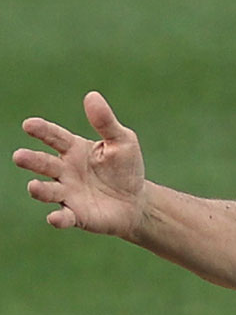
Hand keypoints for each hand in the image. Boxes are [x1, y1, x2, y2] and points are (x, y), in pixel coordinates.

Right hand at [13, 91, 147, 238]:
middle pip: (43, 164)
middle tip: (20, 156)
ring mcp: (68, 194)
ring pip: (47, 191)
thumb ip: (106, 122)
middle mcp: (64, 171)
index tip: (29, 125)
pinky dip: (58, 218)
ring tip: (34, 186)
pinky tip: (55, 218)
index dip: (42, 131)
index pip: (54, 137)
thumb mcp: (122, 141)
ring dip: (39, 189)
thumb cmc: (125, 168)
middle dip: (31, 160)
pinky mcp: (76, 215)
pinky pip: (64, 217)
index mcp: (73, 150)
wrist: (136, 201)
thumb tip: (92, 95)